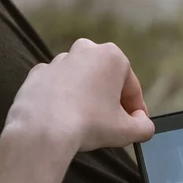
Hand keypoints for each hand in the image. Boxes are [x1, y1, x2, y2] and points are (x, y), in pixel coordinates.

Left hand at [2, 38, 154, 152]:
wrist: (42, 130)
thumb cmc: (88, 125)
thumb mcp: (127, 131)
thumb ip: (144, 128)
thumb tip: (144, 125)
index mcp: (112, 57)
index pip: (132, 88)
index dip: (136, 110)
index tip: (136, 125)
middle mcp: (85, 51)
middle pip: (106, 81)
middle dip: (111, 101)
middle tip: (112, 125)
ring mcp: (58, 61)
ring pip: (81, 82)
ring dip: (87, 99)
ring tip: (86, 124)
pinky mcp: (38, 75)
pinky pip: (57, 88)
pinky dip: (62, 101)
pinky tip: (64, 120)